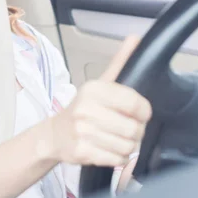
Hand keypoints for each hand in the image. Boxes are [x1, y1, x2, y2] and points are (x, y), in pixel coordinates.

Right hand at [49, 36, 151, 166]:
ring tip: (115, 139)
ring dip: (127, 147)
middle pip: (134, 129)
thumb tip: (135, 38)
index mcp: (94, 89)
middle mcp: (86, 109)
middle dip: (136, 133)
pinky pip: (116, 159)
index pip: (135, 103)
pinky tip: (107, 149)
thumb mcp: (99, 84)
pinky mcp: (82, 151)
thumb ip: (120, 63)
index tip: (139, 114)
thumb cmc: (81, 109)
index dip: (144, 112)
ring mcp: (82, 131)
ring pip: (127, 147)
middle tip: (125, 129)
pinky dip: (116, 158)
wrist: (53, 135)